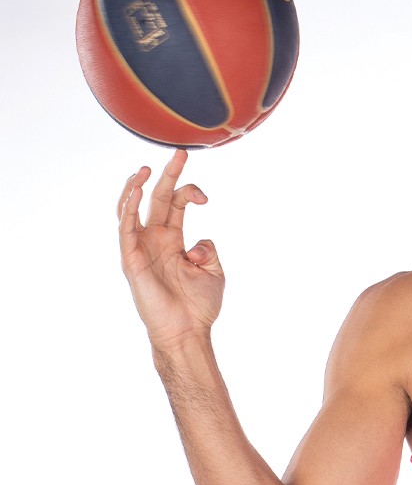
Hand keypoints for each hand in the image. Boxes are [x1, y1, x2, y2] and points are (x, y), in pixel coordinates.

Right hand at [118, 150, 223, 349]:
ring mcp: (141, 248)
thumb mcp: (214, 271)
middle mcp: (154, 240)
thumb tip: (199, 240)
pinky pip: (125, 229)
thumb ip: (209, 249)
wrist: (187, 331)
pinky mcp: (131, 260)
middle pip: (156, 199)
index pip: (175, 203)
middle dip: (166, 175)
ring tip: (146, 169)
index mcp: (173, 239)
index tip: (206, 197)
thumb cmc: (199, 306)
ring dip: (137, 188)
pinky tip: (136, 192)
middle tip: (179, 153)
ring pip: (132, 210)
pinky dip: (129, 209)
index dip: (189, 192)